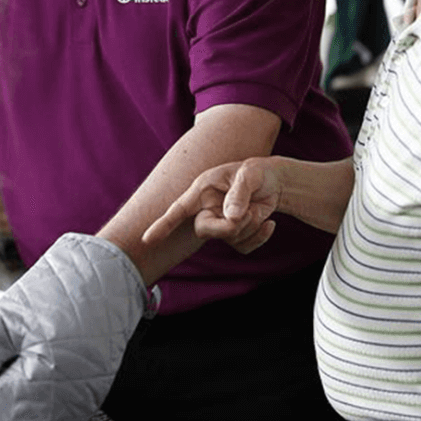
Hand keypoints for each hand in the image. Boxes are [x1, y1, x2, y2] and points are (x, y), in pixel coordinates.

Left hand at [0, 233, 153, 420]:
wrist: (111, 276)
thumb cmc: (67, 290)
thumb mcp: (10, 311)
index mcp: (40, 386)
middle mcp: (64, 406)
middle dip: (0, 415)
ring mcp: (81, 404)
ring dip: (21, 414)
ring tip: (21, 371)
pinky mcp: (92, 396)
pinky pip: (59, 420)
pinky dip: (43, 408)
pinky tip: (40, 375)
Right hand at [143, 157, 282, 253]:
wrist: (273, 182)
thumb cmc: (256, 172)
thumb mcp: (249, 174)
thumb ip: (239, 193)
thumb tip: (231, 217)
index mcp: (203, 189)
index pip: (178, 209)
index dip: (163, 225)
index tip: (147, 239)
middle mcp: (207, 208)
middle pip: (204, 230)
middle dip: (228, 227)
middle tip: (248, 214)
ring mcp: (220, 223)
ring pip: (228, 239)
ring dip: (248, 226)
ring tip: (257, 208)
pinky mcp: (234, 235)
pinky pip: (243, 247)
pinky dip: (259, 237)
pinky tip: (268, 222)